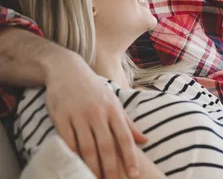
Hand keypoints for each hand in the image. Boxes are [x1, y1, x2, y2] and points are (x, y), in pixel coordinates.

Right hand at [44, 52, 146, 178]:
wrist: (68, 70)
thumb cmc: (94, 89)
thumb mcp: (114, 102)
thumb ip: (128, 123)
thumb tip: (145, 140)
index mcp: (114, 110)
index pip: (125, 137)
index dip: (130, 157)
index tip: (134, 175)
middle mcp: (98, 113)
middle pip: (106, 146)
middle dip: (111, 168)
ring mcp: (79, 115)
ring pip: (87, 147)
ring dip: (92, 167)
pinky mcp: (61, 117)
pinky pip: (68, 141)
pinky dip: (73, 156)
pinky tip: (76, 167)